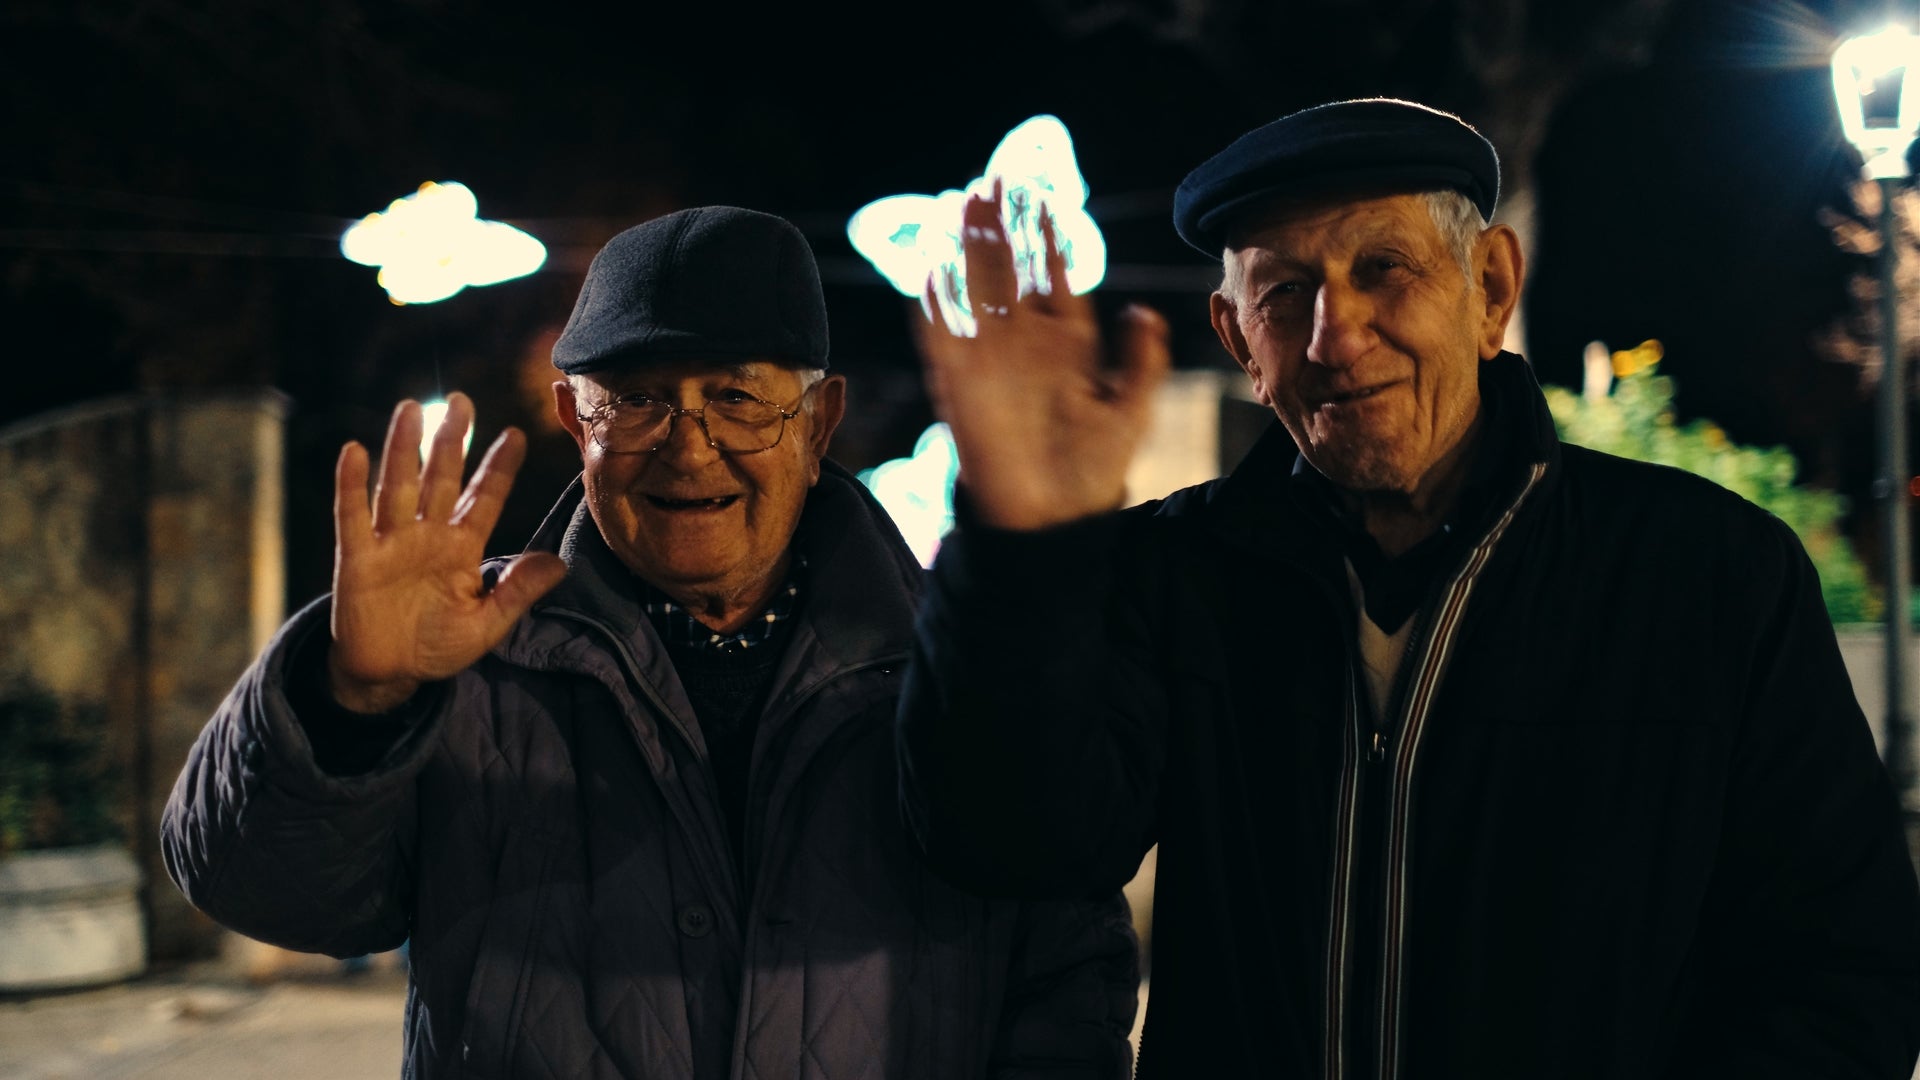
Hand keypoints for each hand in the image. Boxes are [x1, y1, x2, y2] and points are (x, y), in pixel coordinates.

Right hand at [326, 392, 567, 712]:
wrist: (388, 674)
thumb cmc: (437, 646)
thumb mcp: (487, 625)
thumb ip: (517, 592)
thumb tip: (560, 564)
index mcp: (462, 548)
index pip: (484, 499)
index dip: (498, 469)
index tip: (516, 435)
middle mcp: (427, 536)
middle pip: (441, 479)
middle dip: (451, 441)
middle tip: (462, 401)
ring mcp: (391, 543)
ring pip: (398, 486)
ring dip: (403, 448)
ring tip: (411, 409)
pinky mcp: (357, 559)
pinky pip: (353, 517)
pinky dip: (352, 486)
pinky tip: (354, 452)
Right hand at [915, 181, 1170, 530]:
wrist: (1052, 517)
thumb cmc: (1094, 467)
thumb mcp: (1132, 409)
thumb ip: (1141, 360)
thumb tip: (1142, 308)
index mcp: (1068, 342)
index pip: (1054, 276)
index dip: (1048, 237)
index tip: (1045, 195)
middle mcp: (1026, 342)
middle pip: (1009, 270)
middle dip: (1002, 226)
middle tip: (994, 179)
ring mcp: (990, 359)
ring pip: (976, 290)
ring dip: (968, 248)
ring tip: (962, 203)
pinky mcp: (960, 384)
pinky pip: (942, 336)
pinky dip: (936, 304)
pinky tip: (931, 267)